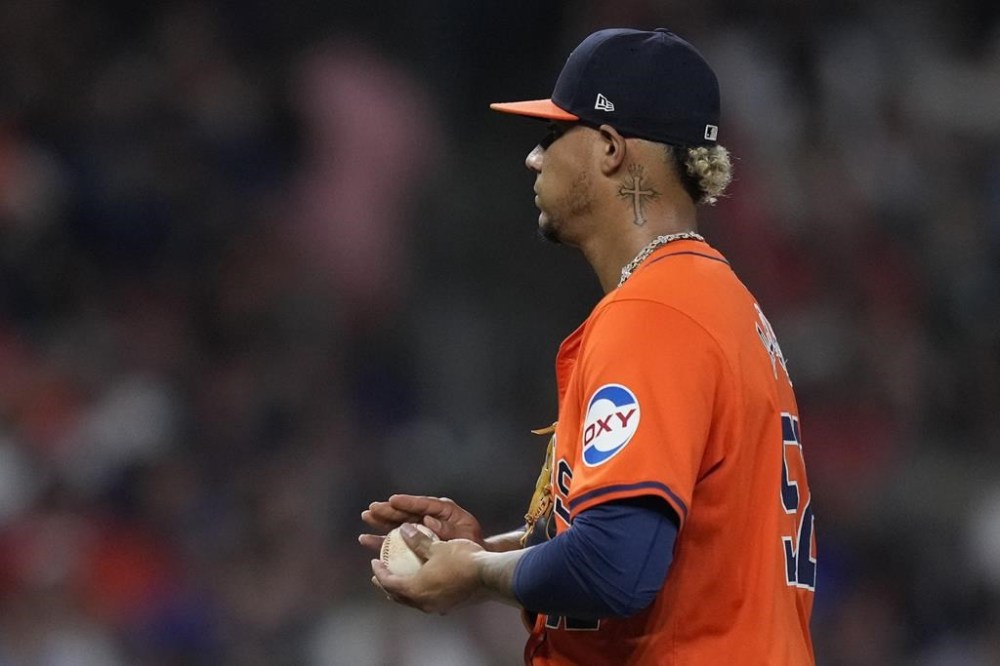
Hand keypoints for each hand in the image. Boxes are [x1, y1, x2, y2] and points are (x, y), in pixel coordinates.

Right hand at [359, 495, 483, 552]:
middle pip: (406, 512)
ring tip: (366, 517)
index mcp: (443, 510)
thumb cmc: (473, 543)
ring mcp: (420, 528)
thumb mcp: (465, 534)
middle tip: (372, 508)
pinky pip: (397, 540)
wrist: (477, 558)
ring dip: (381, 521)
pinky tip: (367, 540)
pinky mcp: (414, 541)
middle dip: (388, 510)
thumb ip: (447, 528)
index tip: (392, 499)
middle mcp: (429, 516)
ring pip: (398, 523)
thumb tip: (428, 520)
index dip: (407, 502)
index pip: (423, 504)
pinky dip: (383, 540)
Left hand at [371, 523, 484, 613]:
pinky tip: (424, 582)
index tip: (374, 561)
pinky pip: (426, 600)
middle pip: (398, 596)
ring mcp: (437, 607)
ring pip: (412, 600)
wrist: (489, 576)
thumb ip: (418, 540)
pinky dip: (418, 591)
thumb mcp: (437, 546)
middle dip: (387, 583)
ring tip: (400, 578)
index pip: (389, 582)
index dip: (379, 572)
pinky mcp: (449, 606)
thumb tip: (403, 529)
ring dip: (403, 589)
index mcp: (415, 589)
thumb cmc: (462, 559)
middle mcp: (423, 603)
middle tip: (381, 573)